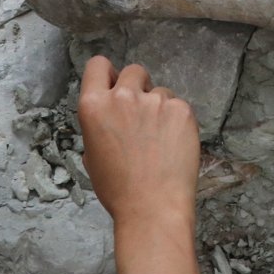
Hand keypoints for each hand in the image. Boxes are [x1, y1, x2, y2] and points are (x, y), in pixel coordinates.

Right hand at [78, 56, 200, 229]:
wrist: (152, 207)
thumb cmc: (118, 189)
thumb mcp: (91, 153)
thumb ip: (99, 123)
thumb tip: (110, 113)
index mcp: (93, 106)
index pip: (98, 65)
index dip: (107, 74)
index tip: (114, 84)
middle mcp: (123, 96)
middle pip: (133, 71)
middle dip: (138, 87)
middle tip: (141, 115)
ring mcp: (155, 101)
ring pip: (159, 91)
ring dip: (159, 107)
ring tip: (159, 140)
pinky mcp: (181, 109)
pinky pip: (178, 106)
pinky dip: (177, 120)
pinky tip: (173, 144)